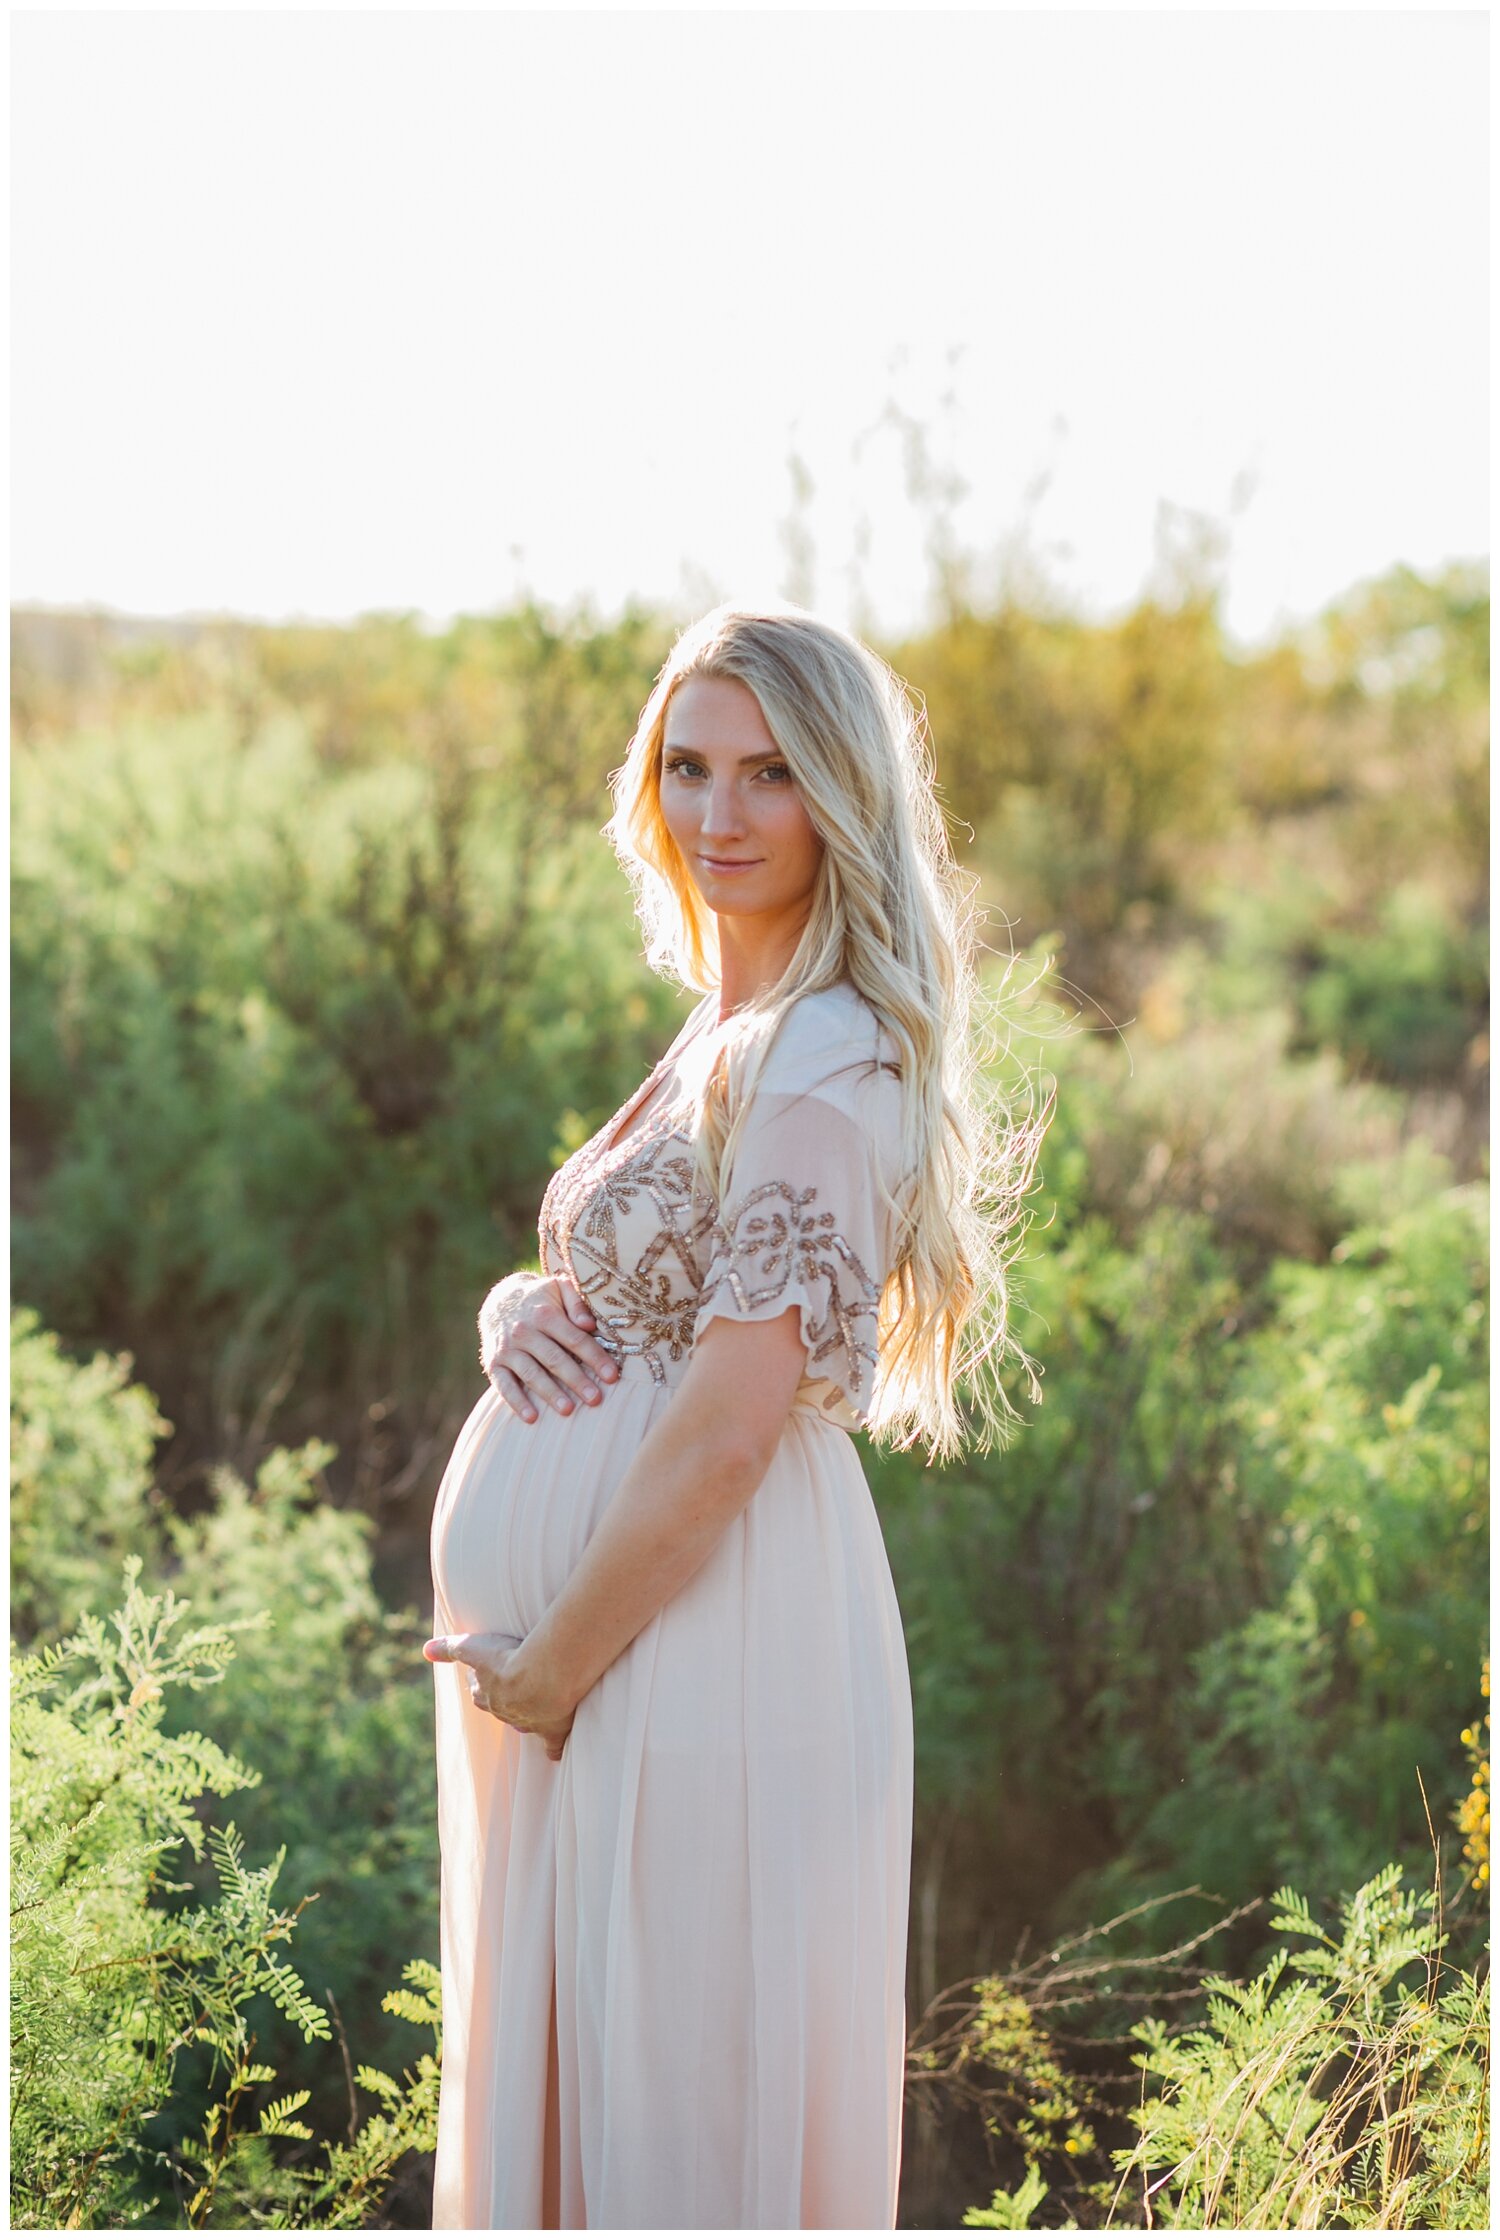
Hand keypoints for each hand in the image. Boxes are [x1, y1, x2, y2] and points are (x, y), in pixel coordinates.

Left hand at [423, 1630, 577, 1760]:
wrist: (541, 1676)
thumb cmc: (507, 1659)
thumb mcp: (473, 1648)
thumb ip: (450, 1649)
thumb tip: (425, 1650)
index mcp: (485, 1696)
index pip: (480, 1691)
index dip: (486, 1682)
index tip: (494, 1672)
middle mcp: (504, 1713)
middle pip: (502, 1707)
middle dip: (507, 1698)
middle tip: (518, 1684)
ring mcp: (529, 1724)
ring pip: (525, 1723)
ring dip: (530, 1713)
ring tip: (540, 1701)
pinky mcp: (552, 1731)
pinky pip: (551, 1746)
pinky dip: (552, 1749)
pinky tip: (554, 1750)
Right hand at [479, 1272, 620, 1422]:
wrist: (499, 1301)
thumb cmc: (540, 1300)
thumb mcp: (559, 1289)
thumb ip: (576, 1302)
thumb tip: (589, 1324)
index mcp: (545, 1314)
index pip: (574, 1339)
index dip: (595, 1358)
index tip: (612, 1376)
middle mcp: (524, 1331)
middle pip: (554, 1359)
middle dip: (576, 1380)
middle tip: (595, 1399)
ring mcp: (507, 1349)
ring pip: (531, 1374)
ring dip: (550, 1393)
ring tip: (569, 1410)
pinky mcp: (493, 1364)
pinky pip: (504, 1385)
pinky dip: (516, 1402)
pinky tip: (532, 1417)